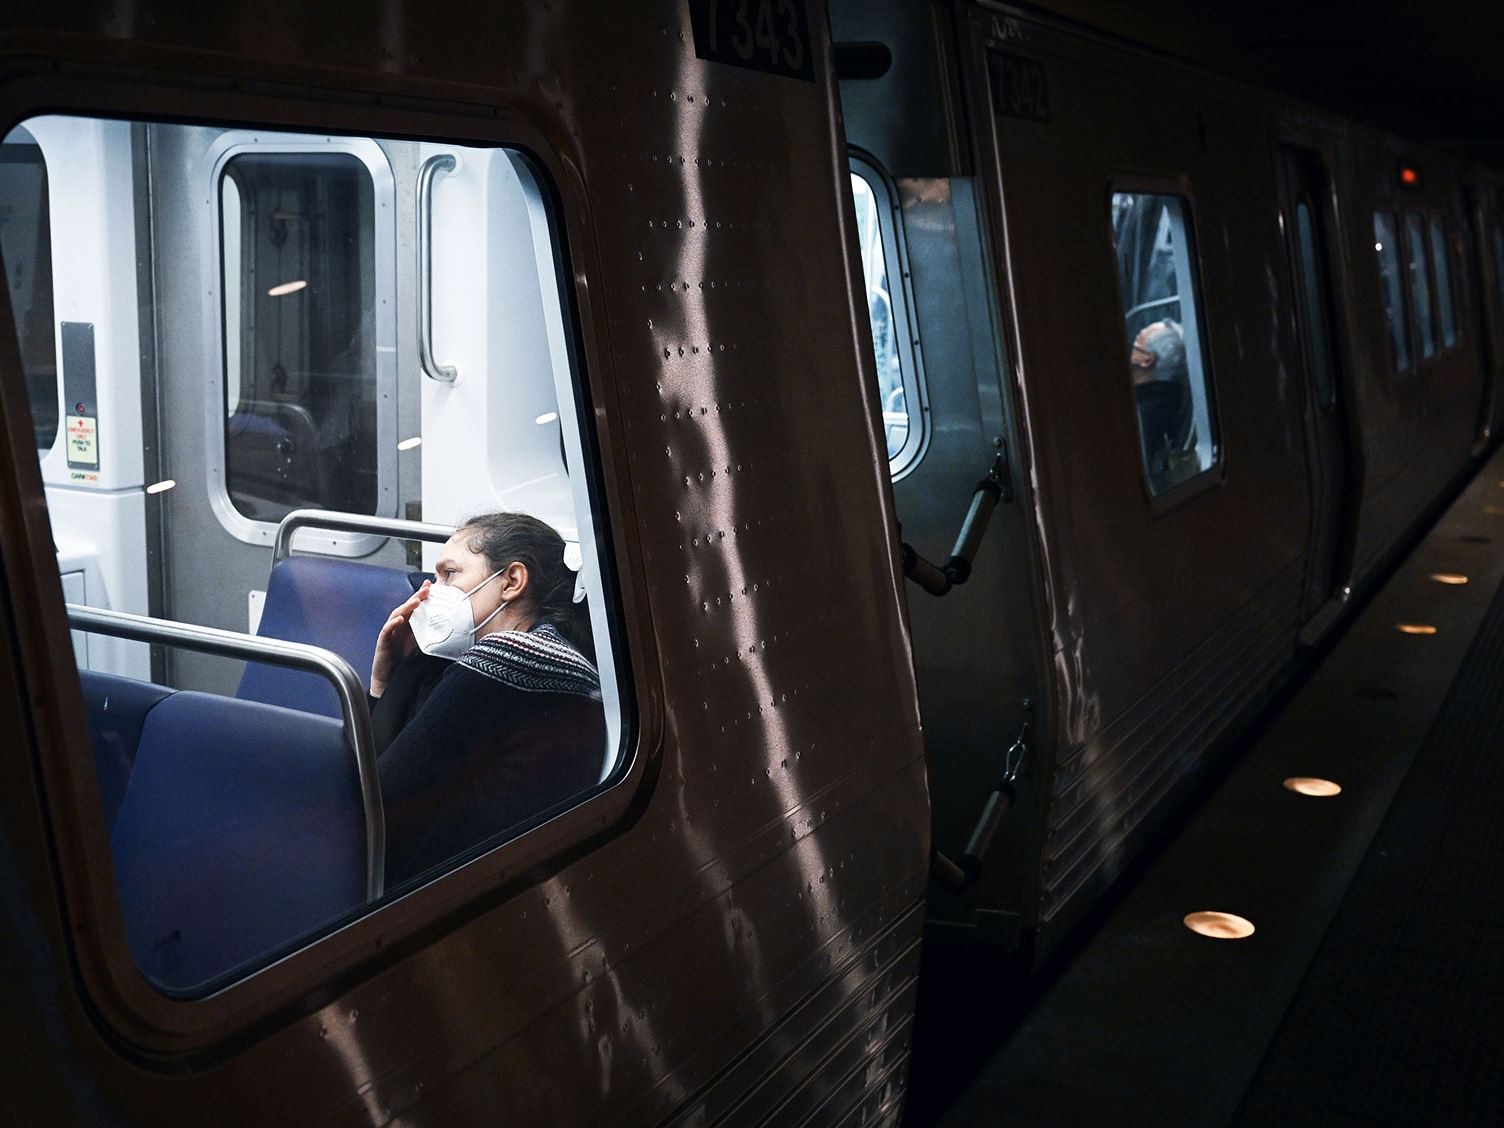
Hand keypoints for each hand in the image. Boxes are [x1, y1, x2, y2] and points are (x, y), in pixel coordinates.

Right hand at [370, 580, 429, 696]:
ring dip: (406, 607)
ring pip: (396, 616)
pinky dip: (392, 624)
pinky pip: (386, 631)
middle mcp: (398, 628)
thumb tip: (449, 631)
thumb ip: (430, 637)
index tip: (431, 585)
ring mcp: (390, 634)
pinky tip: (400, 619)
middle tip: (427, 589)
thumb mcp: (421, 647)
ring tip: (416, 601)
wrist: (391, 681)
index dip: (421, 596)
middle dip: (416, 597)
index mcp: (408, 627)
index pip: (415, 608)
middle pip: (407, 608)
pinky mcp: (383, 644)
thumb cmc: (405, 662)